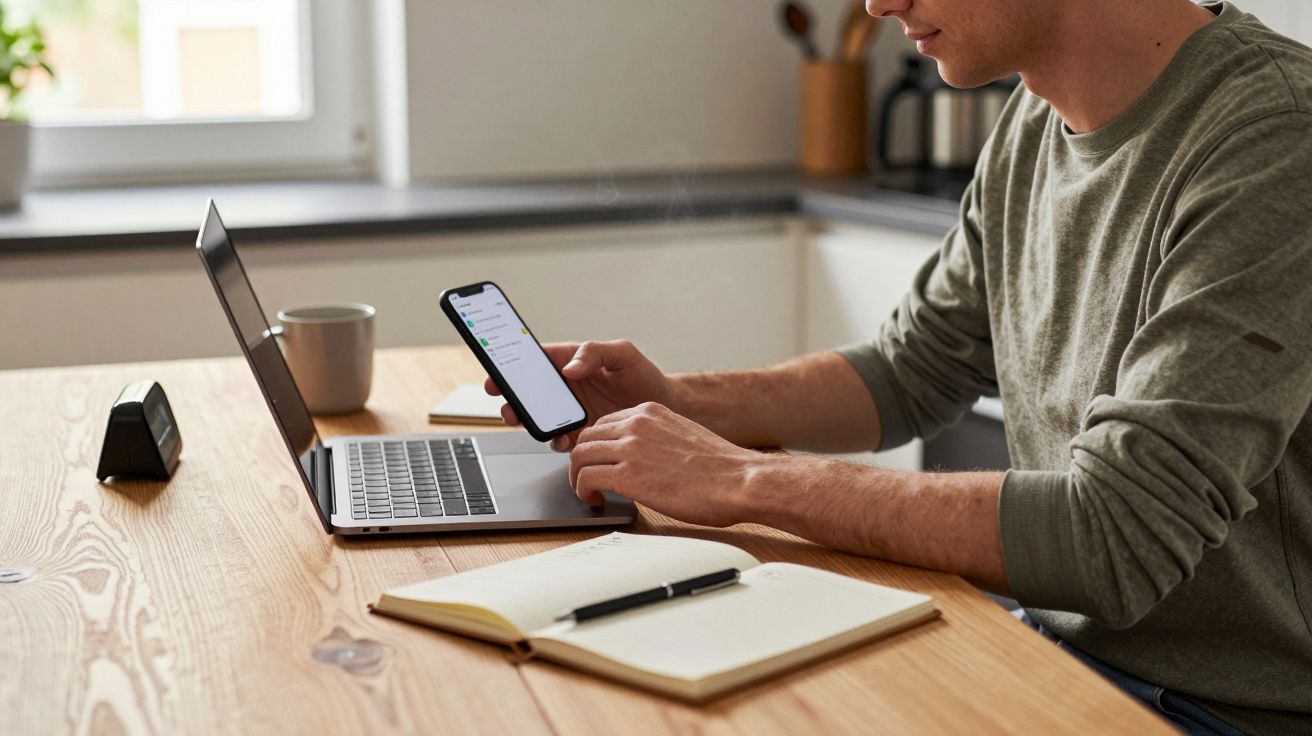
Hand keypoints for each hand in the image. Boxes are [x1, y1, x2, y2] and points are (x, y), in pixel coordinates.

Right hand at [485, 340, 673, 450]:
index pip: (536, 360)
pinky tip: (563, 440)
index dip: (513, 365)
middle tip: (507, 405)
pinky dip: (555, 441)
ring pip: (539, 417)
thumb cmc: (644, 376)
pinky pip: (558, 439)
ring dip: (529, 421)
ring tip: (530, 424)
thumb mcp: (623, 354)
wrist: (666, 409)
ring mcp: (570, 412)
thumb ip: (595, 352)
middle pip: (530, 391)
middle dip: (513, 398)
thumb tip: (569, 367)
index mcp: (571, 362)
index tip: (498, 373)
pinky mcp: (579, 434)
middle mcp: (566, 388)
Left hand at [568, 402, 780, 526]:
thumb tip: (641, 456)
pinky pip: (586, 478)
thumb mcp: (682, 436)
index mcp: (650, 411)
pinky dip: (583, 491)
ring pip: (579, 456)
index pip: (604, 422)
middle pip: (586, 437)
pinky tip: (596, 501)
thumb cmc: (720, 468)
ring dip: (578, 478)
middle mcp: (636, 423)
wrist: (740, 481)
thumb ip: (656, 438)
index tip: (598, 462)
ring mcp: (630, 447)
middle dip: (582, 461)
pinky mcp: (628, 475)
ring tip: (590, 493)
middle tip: (588, 480)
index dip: (596, 445)